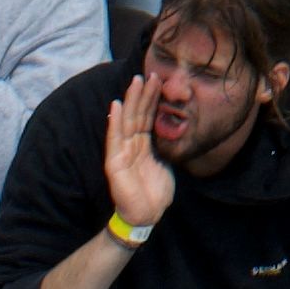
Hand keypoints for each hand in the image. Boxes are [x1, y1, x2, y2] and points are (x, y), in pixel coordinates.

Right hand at [101, 86, 177, 233]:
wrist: (147, 216)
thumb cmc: (155, 193)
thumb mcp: (165, 164)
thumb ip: (165, 147)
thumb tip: (174, 131)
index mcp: (144, 145)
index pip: (148, 117)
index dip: (153, 99)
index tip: (159, 80)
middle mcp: (131, 145)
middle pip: (138, 115)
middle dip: (144, 94)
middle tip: (151, 73)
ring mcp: (122, 152)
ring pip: (127, 121)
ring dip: (131, 100)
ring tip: (136, 81)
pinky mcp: (114, 162)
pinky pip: (114, 139)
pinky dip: (115, 122)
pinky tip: (117, 106)